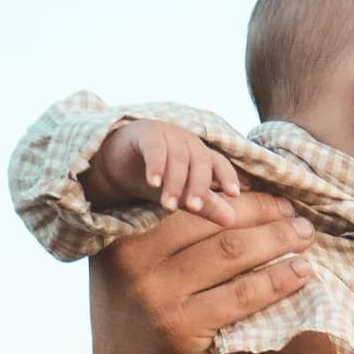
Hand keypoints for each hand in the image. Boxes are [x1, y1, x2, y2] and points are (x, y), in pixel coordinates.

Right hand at [86, 194, 313, 353]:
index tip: (272, 198)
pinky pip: (241, 295)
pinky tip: (300, 274)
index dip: (237, 196)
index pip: (191, 202)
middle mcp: (132, 257)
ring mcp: (155, 293)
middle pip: (213, 220)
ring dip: (277, 242)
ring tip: (305, 239)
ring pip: (231, 252)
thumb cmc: (146, 328)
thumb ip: (168, 239)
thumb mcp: (139, 274)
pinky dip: (276, 281)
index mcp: (122, 234)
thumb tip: (232, 198)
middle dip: (263, 213)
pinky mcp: (181, 327)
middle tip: (296, 216)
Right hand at [87, 120, 245, 216]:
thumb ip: (206, 205)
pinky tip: (154, 182)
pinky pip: (155, 148)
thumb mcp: (182, 195)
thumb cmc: (158, 178)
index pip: (219, 163)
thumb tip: (232, 220)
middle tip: (194, 207)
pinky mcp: (145, 133)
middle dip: (198, 186)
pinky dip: (155, 165)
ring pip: (177, 158)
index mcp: (201, 155)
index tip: (234, 194)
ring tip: (168, 207)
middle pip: (200, 161)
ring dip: (174, 183)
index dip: (228, 176)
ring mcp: (168, 134)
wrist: (119, 162)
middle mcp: (188, 142)